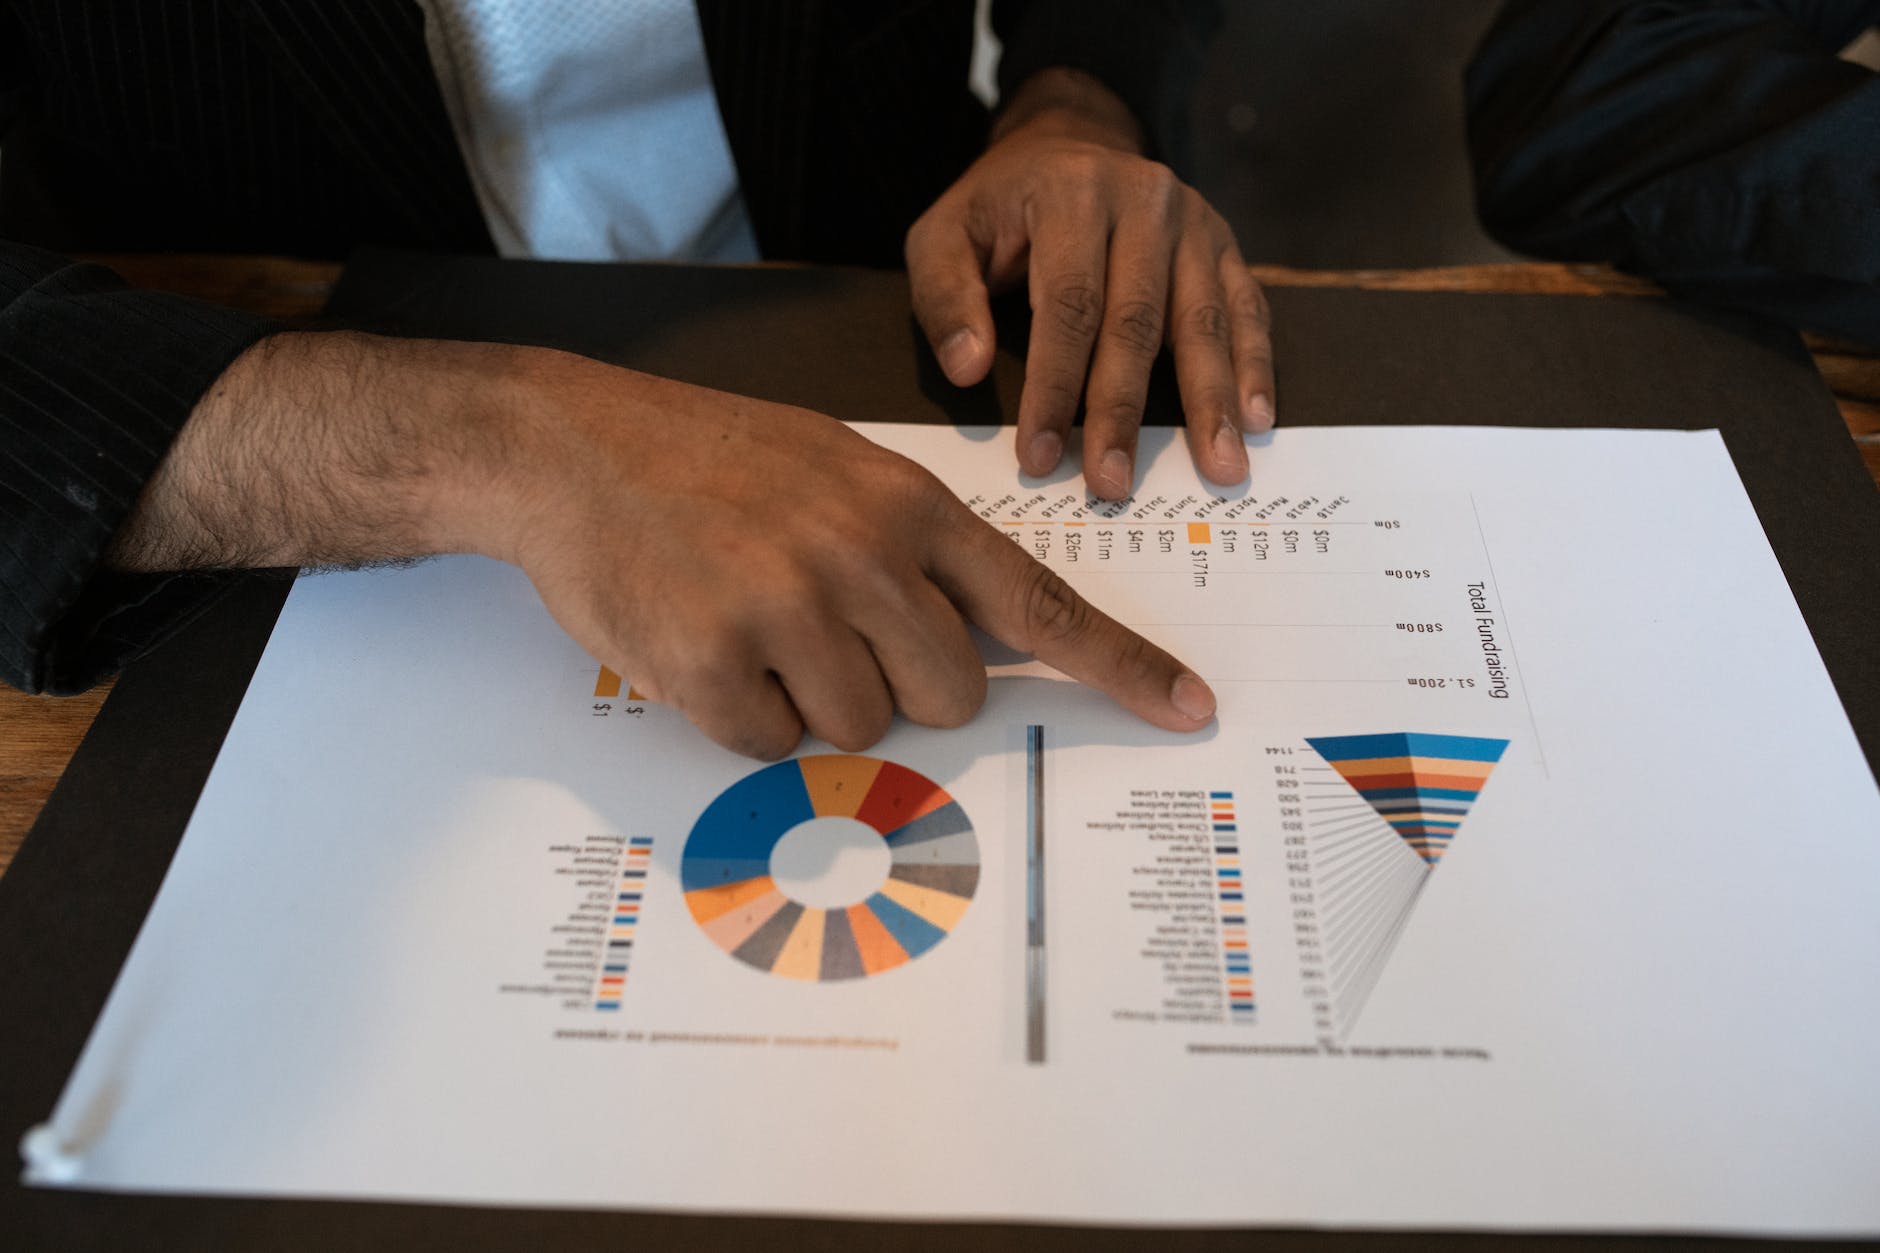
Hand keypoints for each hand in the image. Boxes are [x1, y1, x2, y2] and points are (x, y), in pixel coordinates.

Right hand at [112, 333, 1217, 758]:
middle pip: (950, 695)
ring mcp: (787, 609)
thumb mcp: (835, 470)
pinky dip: (744, 717)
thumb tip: (967, 654)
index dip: (1120, 667)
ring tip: (750, 621)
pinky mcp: (714, 663)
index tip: (1188, 709)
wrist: (572, 447)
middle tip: (830, 634)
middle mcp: (863, 555)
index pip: (1039, 604)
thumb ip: (910, 551)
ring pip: (861, 730)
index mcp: (907, 506)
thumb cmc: (711, 460)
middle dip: (902, 688)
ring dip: (813, 699)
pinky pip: (772, 745)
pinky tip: (705, 645)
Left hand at [906, 69, 1274, 499]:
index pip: (1067, 305)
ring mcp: (1195, 221)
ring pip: (1203, 320)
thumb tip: (965, 369)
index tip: (1041, 456)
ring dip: (1210, 401)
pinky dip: (1254, 366)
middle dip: (1123, 411)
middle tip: (1115, 484)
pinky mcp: (1225, 244)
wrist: (1066, 144)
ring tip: (1218, 466)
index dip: (1054, 387)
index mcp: (1072, 192)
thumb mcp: (944, 235)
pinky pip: (1246, 309)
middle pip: (1136, 322)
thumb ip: (945, 298)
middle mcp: (1144, 198)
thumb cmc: (999, 208)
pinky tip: (1257, 419)